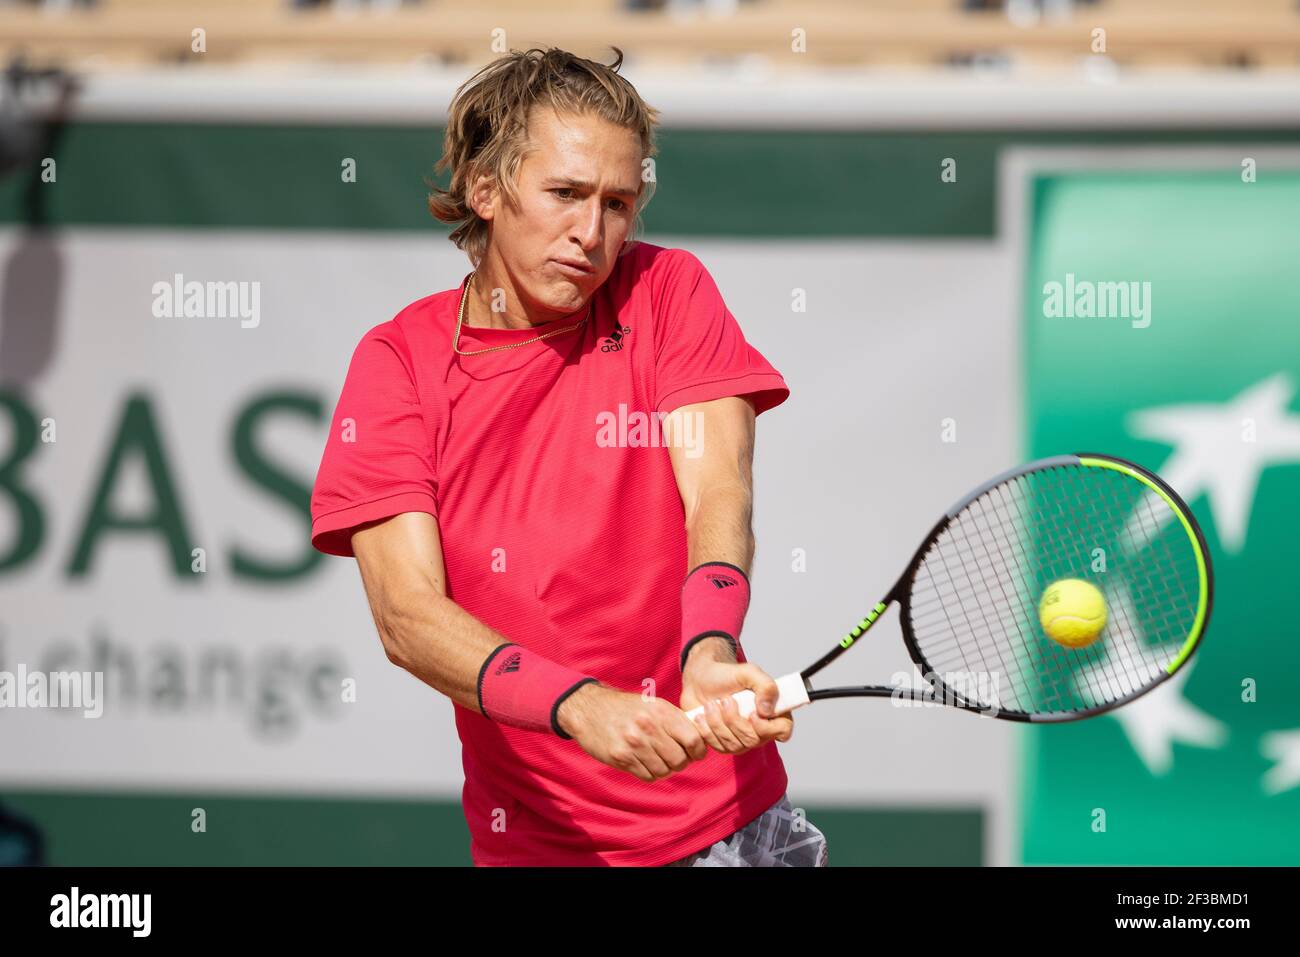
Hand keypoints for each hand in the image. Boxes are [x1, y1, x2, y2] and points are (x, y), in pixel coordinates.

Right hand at [555, 683, 707, 781]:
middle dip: (680, 762)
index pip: (693, 739)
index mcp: (661, 712)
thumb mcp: (653, 705)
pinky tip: (642, 761)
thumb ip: (675, 721)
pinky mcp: (621, 757)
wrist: (589, 709)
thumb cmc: (626, 708)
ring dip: (663, 769)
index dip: (698, 750)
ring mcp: (634, 743)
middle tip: (673, 758)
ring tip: (656, 758)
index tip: (695, 752)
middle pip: (679, 759)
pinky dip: (649, 773)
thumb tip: (700, 739)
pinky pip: (647, 776)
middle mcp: (649, 727)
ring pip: (663, 771)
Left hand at [680, 639, 793, 754]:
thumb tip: (767, 711)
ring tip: (710, 704)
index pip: (783, 730)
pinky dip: (707, 730)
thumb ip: (765, 686)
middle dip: (734, 720)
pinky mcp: (724, 744)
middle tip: (724, 700)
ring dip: (718, 723)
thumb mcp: (748, 672)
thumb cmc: (727, 675)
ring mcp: (742, 739)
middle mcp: (760, 729)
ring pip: (734, 745)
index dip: (768, 727)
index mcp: (772, 711)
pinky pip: (718, 747)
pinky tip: (702, 715)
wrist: (701, 679)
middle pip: (753, 740)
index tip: (752, 713)